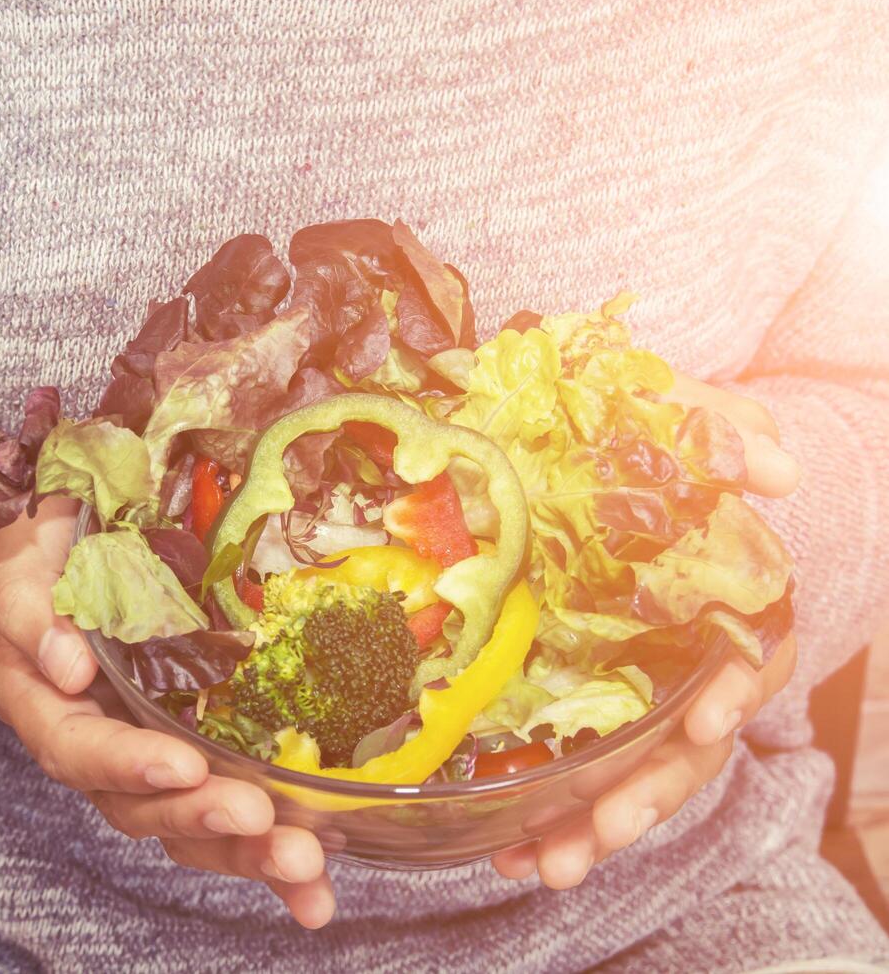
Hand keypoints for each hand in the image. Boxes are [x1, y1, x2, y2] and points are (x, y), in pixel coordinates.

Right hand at [0, 498, 335, 927]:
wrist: (89, 516)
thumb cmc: (55, 531)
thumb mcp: (30, 554)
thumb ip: (31, 606)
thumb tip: (64, 666)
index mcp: (42, 702)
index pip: (78, 748)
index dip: (127, 764)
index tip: (183, 766)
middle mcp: (95, 742)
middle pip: (140, 806)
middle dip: (202, 820)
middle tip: (262, 821)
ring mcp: (152, 752)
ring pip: (190, 822)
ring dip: (248, 853)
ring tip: (307, 866)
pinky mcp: (203, 750)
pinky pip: (231, 805)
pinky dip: (273, 845)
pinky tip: (321, 884)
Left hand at [492, 374, 800, 887]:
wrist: (595, 468)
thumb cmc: (644, 446)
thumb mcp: (678, 421)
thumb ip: (720, 432)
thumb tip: (778, 465)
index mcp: (726, 608)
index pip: (754, 657)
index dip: (739, 687)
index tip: (711, 714)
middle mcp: (690, 669)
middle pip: (688, 748)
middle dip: (646, 795)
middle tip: (599, 832)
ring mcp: (638, 700)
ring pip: (633, 780)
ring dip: (593, 827)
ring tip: (545, 865)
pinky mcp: (585, 714)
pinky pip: (578, 777)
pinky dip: (548, 817)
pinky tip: (507, 848)